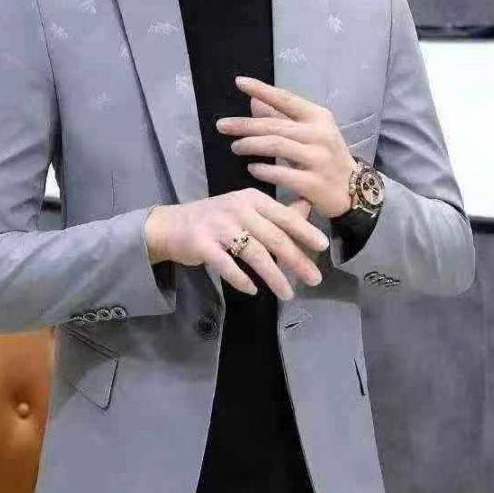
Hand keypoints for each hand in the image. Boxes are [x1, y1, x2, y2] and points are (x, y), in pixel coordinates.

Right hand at [144, 189, 329, 299]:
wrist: (170, 225)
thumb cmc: (215, 219)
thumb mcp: (246, 209)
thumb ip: (276, 212)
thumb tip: (308, 207)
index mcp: (252, 198)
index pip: (284, 216)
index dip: (305, 231)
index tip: (322, 247)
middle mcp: (238, 209)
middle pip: (274, 237)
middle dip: (297, 260)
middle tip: (314, 279)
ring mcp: (219, 226)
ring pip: (254, 253)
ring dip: (273, 276)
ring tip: (288, 293)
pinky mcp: (202, 244)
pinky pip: (227, 265)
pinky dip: (241, 279)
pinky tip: (253, 291)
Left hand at [216, 76, 355, 218]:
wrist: (354, 192)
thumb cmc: (326, 158)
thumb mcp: (309, 133)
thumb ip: (282, 118)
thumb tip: (254, 100)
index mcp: (318, 117)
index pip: (286, 99)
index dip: (262, 89)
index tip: (239, 82)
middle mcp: (319, 134)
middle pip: (275, 125)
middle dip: (245, 125)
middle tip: (222, 126)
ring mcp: (318, 159)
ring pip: (277, 146)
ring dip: (251, 145)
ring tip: (235, 147)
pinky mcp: (313, 183)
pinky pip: (282, 174)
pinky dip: (264, 170)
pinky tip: (252, 168)